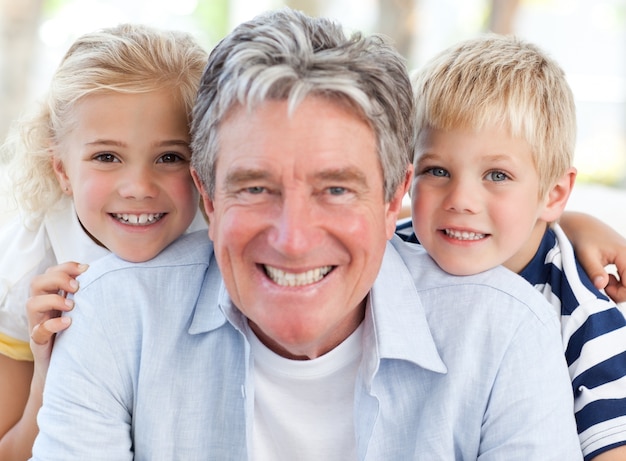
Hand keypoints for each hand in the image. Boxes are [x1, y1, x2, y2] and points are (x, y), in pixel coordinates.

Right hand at [27, 262, 87, 378]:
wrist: (68, 369)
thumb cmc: (80, 334)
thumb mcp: (85, 311)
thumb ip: (90, 295)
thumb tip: (111, 276)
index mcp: (53, 297)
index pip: (51, 272)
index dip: (66, 266)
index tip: (86, 268)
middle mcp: (43, 308)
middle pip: (37, 283)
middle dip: (57, 278)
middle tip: (77, 286)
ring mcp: (38, 325)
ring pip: (31, 304)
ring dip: (53, 300)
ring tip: (72, 305)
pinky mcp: (39, 343)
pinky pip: (38, 331)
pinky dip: (52, 324)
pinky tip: (68, 322)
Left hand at [561, 211, 625, 302]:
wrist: (582, 225)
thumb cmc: (583, 238)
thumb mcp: (585, 255)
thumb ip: (594, 271)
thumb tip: (601, 286)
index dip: (618, 293)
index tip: (602, 288)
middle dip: (619, 292)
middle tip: (602, 285)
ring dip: (619, 287)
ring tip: (603, 279)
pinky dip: (620, 282)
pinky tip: (607, 277)